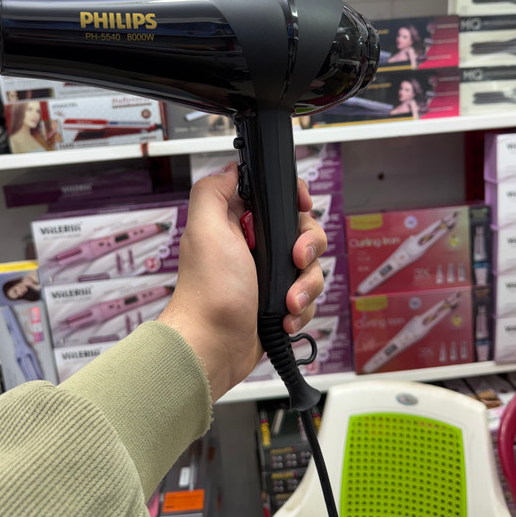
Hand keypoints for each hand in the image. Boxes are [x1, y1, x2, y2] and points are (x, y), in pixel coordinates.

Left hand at [158, 162, 326, 400]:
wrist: (213, 347)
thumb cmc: (208, 293)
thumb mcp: (205, 230)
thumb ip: (213, 192)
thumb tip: (231, 169)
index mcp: (236, 223)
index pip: (276, 199)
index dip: (295, 200)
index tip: (302, 206)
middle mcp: (254, 247)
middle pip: (303, 232)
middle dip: (308, 247)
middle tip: (296, 260)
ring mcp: (267, 276)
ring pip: (310, 267)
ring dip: (306, 285)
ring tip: (288, 302)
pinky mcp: (277, 303)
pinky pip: (307, 297)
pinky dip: (301, 309)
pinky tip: (284, 318)